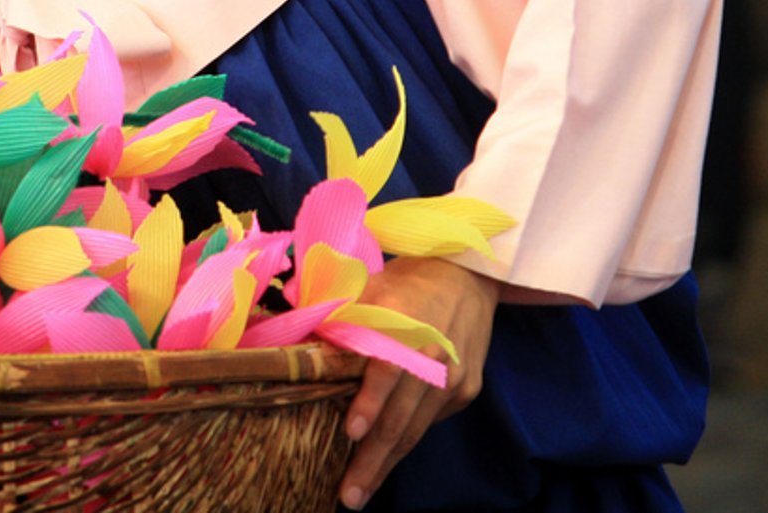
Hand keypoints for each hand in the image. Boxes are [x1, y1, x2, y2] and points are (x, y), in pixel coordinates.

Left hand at [338, 257, 501, 509]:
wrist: (466, 275)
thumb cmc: (405, 283)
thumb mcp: (370, 291)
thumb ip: (340, 323)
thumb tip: (301, 354)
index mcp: (407, 323)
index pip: (389, 367)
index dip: (371, 401)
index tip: (351, 432)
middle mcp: (436, 355)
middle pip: (403, 415)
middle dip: (373, 459)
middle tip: (348, 495)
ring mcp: (455, 377)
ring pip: (417, 429)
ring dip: (387, 463)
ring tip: (361, 492)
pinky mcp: (466, 389)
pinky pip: (431, 422)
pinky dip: (406, 442)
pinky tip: (384, 460)